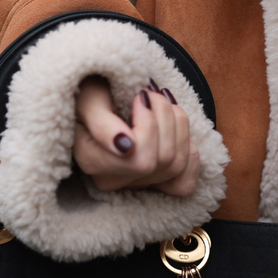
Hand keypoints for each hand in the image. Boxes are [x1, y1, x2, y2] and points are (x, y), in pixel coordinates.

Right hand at [72, 77, 200, 195]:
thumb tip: (125, 148)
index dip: (149, 124)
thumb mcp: (88, 100)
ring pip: (177, 166)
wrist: (97, 94)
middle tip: (151, 92)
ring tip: (162, 101)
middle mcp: (112, 180)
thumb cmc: (88, 92)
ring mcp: (135, 184)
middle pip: (162, 161)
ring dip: (178, 125)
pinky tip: (175, 127)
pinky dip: (189, 150)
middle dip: (165, 118)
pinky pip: (185, 181)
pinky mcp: (155, 183)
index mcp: (91, 162)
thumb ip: (102, 124)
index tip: (141, 95)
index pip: (140, 159)